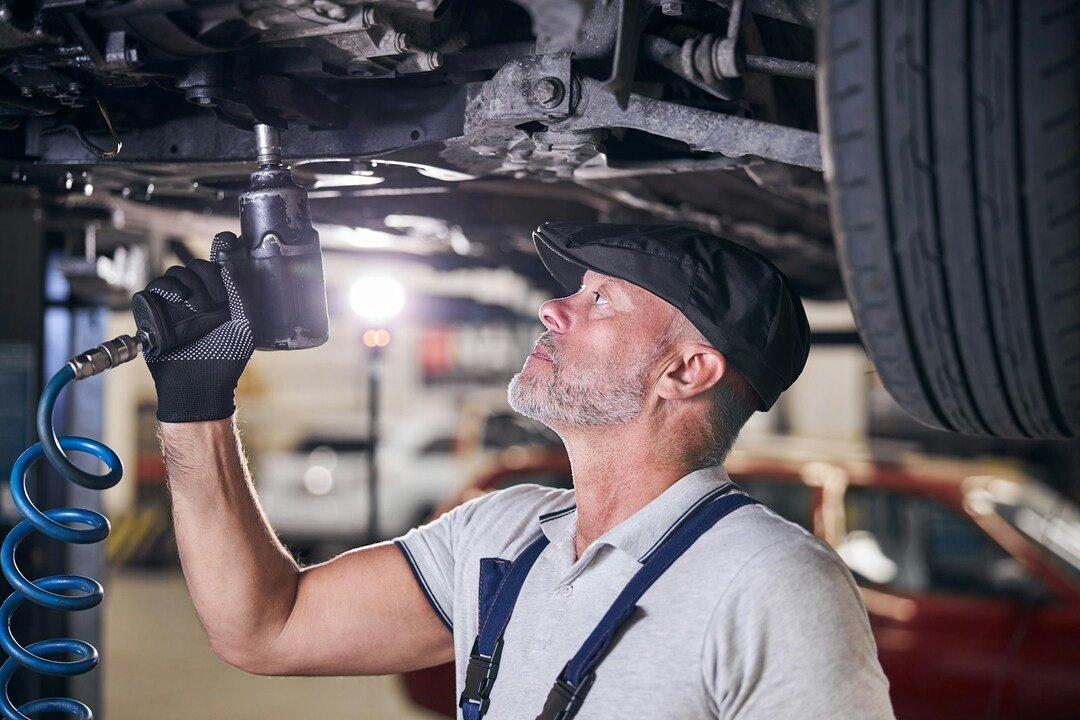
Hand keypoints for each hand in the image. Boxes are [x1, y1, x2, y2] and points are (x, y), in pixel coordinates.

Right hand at [132, 235, 253, 421]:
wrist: (201, 384)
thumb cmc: (226, 358)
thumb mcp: (245, 323)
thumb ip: (243, 293)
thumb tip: (237, 262)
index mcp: (218, 298)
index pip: (215, 264)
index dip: (220, 250)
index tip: (226, 247)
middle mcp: (195, 299)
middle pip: (194, 265)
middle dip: (205, 276)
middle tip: (215, 301)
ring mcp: (173, 306)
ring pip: (173, 273)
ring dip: (187, 284)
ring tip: (198, 308)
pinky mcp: (153, 314)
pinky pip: (151, 289)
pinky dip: (164, 289)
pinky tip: (179, 301)